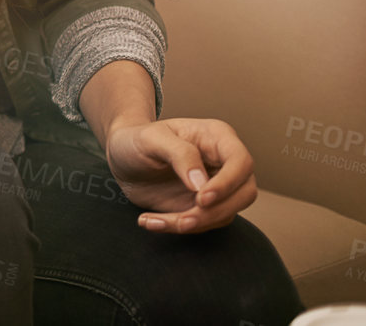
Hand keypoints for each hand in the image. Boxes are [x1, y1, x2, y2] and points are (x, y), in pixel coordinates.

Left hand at [103, 116, 257, 233]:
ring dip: (195, 224)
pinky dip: (178, 227)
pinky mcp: (204, 207)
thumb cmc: (136, 139)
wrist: (121, 157)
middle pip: (244, 193)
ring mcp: (217, 187)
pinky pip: (203, 223)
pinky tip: (149, 221)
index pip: (241, 162)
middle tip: (183, 219)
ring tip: (154, 220)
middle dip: (216, 212)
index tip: (201, 198)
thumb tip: (202, 184)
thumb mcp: (150, 138)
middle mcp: (223, 163)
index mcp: (217, 137)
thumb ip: (179, 154)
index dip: (228, 183)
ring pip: (226, 214)